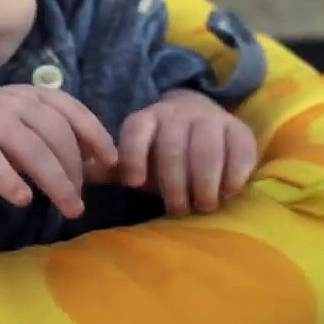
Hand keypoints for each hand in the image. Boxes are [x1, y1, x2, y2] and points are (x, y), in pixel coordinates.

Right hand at [0, 85, 118, 218]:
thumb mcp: (28, 132)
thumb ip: (58, 139)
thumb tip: (101, 164)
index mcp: (29, 95)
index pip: (70, 109)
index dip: (95, 134)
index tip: (111, 162)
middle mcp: (10, 102)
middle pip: (55, 134)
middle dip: (75, 170)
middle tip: (80, 201)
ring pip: (32, 151)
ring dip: (57, 183)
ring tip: (70, 209)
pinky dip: (12, 183)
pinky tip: (24, 200)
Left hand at [116, 89, 256, 215]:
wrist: (200, 121)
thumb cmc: (163, 151)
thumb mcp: (138, 157)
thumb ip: (115, 168)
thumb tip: (85, 175)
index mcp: (147, 119)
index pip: (135, 132)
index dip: (133, 157)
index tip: (134, 184)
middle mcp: (176, 114)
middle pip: (172, 148)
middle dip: (174, 184)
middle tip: (178, 209)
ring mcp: (209, 118)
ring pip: (205, 149)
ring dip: (204, 182)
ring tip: (204, 205)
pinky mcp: (238, 128)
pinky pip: (238, 149)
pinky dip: (234, 174)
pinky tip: (228, 191)